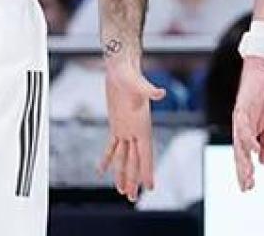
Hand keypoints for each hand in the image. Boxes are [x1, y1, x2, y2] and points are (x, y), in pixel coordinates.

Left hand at [99, 55, 164, 200]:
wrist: (121, 65)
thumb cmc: (129, 73)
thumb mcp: (137, 82)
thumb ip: (148, 90)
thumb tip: (160, 93)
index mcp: (142, 125)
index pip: (146, 153)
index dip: (147, 170)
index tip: (150, 186)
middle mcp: (136, 130)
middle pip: (135, 160)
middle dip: (134, 179)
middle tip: (132, 198)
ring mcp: (126, 128)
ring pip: (125, 157)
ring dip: (123, 174)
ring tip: (122, 192)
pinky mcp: (116, 124)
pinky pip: (112, 146)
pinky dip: (107, 159)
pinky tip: (102, 170)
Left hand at [231, 56, 263, 190]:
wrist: (263, 75)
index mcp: (246, 134)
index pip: (244, 157)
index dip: (245, 172)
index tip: (248, 187)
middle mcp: (240, 129)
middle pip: (239, 154)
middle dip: (242, 171)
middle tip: (246, 187)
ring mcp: (240, 120)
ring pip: (240, 144)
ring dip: (244, 160)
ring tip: (249, 174)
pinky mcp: (242, 110)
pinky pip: (244, 128)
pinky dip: (249, 139)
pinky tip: (253, 150)